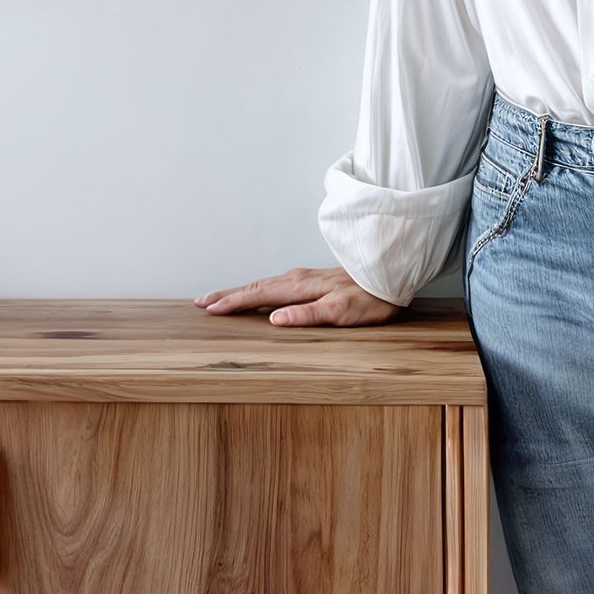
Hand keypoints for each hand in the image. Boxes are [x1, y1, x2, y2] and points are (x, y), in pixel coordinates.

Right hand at [194, 265, 403, 325]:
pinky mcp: (312, 280)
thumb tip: (274, 319)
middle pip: (255, 286)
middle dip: (227, 294)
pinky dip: (258, 289)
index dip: (232, 303)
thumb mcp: (341, 312)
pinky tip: (258, 294)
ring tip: (221, 298)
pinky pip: (275, 284)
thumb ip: (307, 315)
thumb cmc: (370, 298)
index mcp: (300, 287)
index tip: (210, 309)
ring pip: (264, 284)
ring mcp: (304, 277)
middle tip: (202, 302)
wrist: (391, 275)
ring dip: (240, 291)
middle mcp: (297, 278)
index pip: (258, 295)